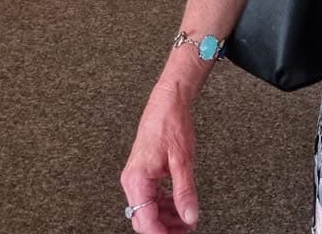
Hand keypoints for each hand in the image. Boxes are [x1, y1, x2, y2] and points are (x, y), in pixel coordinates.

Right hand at [121, 80, 200, 232]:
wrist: (167, 102)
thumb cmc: (171, 124)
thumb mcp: (183, 160)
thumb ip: (185, 191)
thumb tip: (189, 216)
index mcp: (137, 179)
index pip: (145, 219)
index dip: (161, 233)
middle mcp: (132, 180)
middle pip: (144, 217)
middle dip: (165, 228)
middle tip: (186, 230)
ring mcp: (137, 177)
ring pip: (148, 209)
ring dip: (167, 217)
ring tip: (187, 220)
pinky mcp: (144, 173)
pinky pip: (152, 197)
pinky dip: (166, 204)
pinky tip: (179, 205)